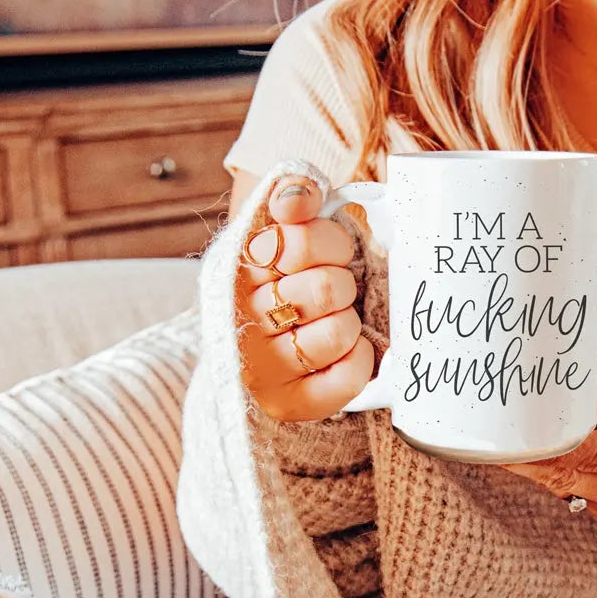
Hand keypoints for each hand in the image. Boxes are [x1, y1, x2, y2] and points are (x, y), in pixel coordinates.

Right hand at [235, 174, 376, 420]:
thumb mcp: (280, 227)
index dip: (332, 243)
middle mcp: (241, 318)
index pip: (301, 240)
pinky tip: (345, 352)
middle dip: (343, 285)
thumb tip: (298, 196)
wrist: (259, 344)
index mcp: (237, 267)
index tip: (329, 254)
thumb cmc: (284, 278)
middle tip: (331, 294)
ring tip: (330, 323)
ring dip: (349, 323)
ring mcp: (261, 366)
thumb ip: (293, 194)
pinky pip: (348, 377)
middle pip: (329, 288)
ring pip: (339, 332)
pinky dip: (359, 360)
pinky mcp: (287, 402)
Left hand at [502, 387, 596, 564]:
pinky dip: (551, 466)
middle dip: (521, 452)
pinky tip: (530, 442)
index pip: (584, 454)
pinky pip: (573, 488)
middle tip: (482, 425)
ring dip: (529, 460)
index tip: (508, 428)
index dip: (543, 443)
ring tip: (494, 430)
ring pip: (561, 483)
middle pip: (560, 473)